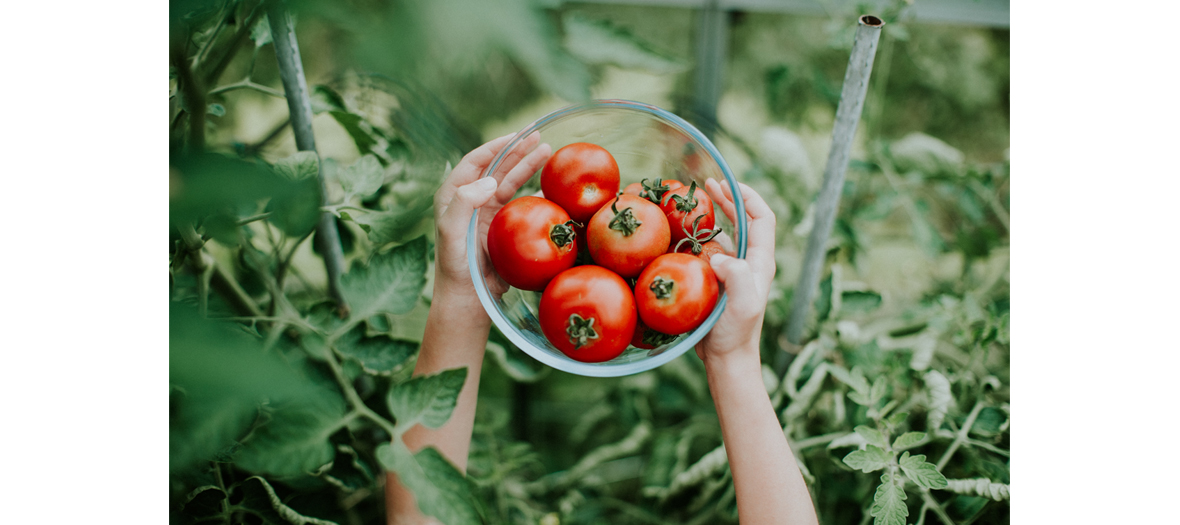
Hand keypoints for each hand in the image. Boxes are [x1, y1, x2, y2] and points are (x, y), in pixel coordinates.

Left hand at [433, 132, 551, 301]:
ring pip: (511, 182)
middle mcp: (471, 200)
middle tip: (538, 136)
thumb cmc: (456, 267)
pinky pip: (522, 204)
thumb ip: (464, 203)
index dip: (496, 146)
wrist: (468, 299)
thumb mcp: (451, 233)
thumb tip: (490, 180)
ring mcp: (488, 213)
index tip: (516, 135)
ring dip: (528, 166)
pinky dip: (536, 193)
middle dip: (517, 150)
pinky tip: (551, 187)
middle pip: (497, 167)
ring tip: (547, 151)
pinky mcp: (503, 227)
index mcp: (453, 195)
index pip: (475, 162)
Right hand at [695, 178, 776, 363]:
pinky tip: (681, 236)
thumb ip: (737, 276)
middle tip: (706, 184)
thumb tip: (720, 255)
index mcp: (760, 262)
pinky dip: (698, 238)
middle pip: (745, 220)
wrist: (727, 360)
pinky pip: (710, 251)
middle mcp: (750, 263)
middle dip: (728, 198)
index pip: (762, 218)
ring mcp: (735, 272)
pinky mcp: (719, 282)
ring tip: (692, 204)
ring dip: (713, 216)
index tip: (727, 183)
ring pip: (727, 234)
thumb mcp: (742, 304)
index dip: (748, 196)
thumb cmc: (735, 334)